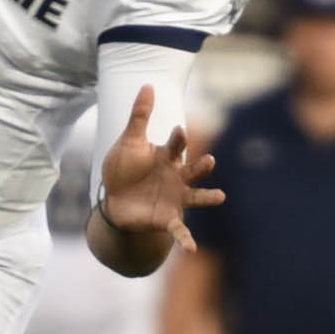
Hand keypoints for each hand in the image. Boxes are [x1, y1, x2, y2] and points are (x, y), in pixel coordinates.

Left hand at [97, 87, 218, 259]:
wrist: (114, 200)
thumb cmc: (124, 169)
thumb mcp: (129, 142)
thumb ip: (140, 116)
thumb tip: (148, 84)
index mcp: (167, 158)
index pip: (176, 146)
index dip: (178, 139)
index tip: (179, 130)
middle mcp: (177, 178)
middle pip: (193, 170)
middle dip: (201, 166)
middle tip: (210, 161)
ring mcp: (175, 199)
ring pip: (196, 197)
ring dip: (207, 197)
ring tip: (220, 196)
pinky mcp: (168, 219)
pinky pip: (179, 230)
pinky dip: (186, 240)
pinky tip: (192, 249)